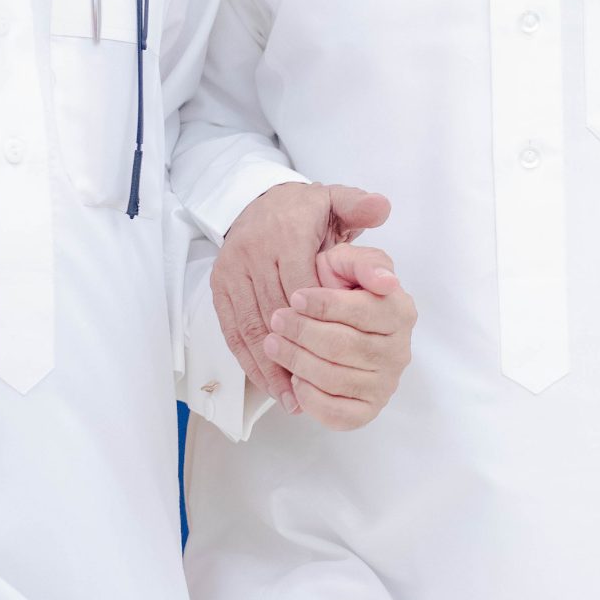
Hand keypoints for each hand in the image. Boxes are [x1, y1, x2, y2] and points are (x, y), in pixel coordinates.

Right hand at [212, 181, 390, 401]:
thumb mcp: (336, 200)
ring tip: (291, 399)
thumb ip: (360, 206)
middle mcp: (254, 253)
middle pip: (275, 312)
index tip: (338, 354)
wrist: (257, 201)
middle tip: (315, 388)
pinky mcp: (218, 287)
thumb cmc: (305, 211)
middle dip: (295, 353)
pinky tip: (267, 385)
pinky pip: (232, 330)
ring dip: (270, 367)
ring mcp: (231, 271)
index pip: (302, 286)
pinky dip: (249, 361)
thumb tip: (382, 208)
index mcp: (286, 234)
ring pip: (251, 327)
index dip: (319, 321)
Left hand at [261, 239, 416, 429]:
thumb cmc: (339, 290)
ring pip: (334, 378)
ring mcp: (385, 384)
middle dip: (302, 333)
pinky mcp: (368, 410)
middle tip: (276, 320)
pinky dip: (309, 397)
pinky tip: (294, 377)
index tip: (295, 296)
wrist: (334, 320)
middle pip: (343, 346)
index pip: (361, 311)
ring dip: (296, 361)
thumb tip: (387, 282)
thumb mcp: (348, 263)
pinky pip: (337, 413)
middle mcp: (399, 352)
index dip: (323, 305)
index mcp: (400, 312)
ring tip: (274, 344)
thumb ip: (366, 262)